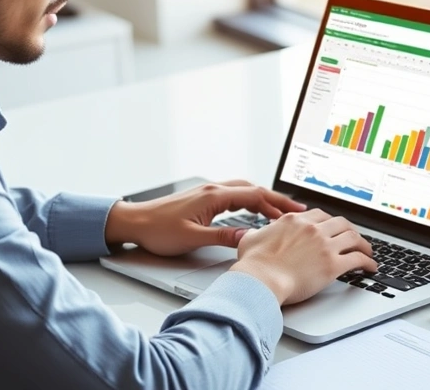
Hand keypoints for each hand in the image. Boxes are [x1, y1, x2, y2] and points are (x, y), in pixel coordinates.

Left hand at [104, 180, 305, 256]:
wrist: (134, 222)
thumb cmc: (158, 230)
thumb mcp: (192, 238)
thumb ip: (222, 238)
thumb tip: (248, 239)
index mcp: (213, 196)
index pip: (254, 195)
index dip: (277, 202)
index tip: (295, 210)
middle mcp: (212, 190)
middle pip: (252, 190)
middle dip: (275, 200)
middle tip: (295, 211)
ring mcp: (207, 193)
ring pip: (243, 191)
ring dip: (262, 200)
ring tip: (278, 213)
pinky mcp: (202, 199)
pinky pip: (233, 196)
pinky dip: (249, 202)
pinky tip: (253, 212)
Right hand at [229, 209, 377, 305]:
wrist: (260, 280)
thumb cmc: (254, 264)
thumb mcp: (250, 239)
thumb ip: (257, 232)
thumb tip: (253, 233)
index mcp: (295, 221)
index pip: (321, 215)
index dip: (331, 222)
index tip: (334, 228)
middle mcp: (312, 229)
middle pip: (341, 223)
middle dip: (350, 231)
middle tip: (354, 239)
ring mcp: (324, 246)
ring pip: (354, 238)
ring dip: (364, 244)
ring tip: (367, 251)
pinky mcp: (332, 265)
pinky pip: (358, 259)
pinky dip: (367, 262)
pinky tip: (370, 267)